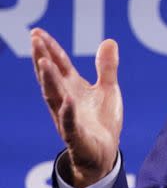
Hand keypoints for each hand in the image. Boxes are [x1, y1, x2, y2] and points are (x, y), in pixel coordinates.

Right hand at [31, 28, 122, 187]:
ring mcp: (69, 118)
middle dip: (43, 58)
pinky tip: (67, 101)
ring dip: (49, 81)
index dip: (49, 49)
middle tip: (34, 40)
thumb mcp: (107, 89)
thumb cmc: (101, 121)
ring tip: (43, 62)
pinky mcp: (77, 137)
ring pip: (55, 98)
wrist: (104, 155)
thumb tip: (109, 41)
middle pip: (51, 77)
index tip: (37, 32)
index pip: (59, 65)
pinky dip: (67, 113)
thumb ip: (106, 67)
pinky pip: (70, 125)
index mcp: (72, 89)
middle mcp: (66, 101)